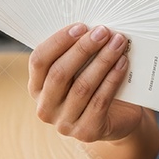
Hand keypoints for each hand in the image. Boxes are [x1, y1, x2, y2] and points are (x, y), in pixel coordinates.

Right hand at [28, 23, 143, 142]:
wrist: (117, 119)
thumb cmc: (95, 86)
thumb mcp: (80, 69)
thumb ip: (78, 52)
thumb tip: (92, 27)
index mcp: (36, 87)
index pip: (39, 60)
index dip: (58, 41)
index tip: (81, 26)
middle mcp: (45, 107)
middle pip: (60, 73)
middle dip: (83, 48)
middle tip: (103, 31)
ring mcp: (64, 123)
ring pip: (82, 86)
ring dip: (102, 60)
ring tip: (118, 43)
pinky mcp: (86, 132)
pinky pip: (100, 101)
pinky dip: (112, 79)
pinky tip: (122, 63)